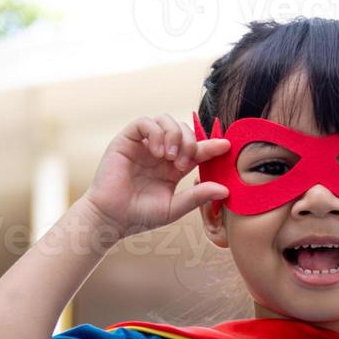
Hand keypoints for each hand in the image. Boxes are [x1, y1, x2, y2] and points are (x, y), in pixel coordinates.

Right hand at [81, 114, 231, 238]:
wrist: (112, 219)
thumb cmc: (140, 216)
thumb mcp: (174, 208)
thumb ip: (197, 197)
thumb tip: (225, 190)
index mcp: (173, 167)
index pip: (196, 149)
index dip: (211, 145)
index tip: (226, 146)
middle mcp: (160, 152)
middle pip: (183, 129)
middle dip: (190, 142)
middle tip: (183, 163)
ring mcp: (143, 145)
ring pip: (165, 120)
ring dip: (174, 135)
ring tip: (170, 158)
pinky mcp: (126, 140)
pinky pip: (145, 122)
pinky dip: (156, 132)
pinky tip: (157, 152)